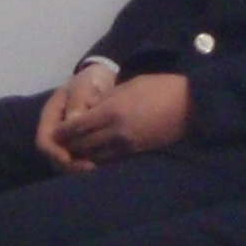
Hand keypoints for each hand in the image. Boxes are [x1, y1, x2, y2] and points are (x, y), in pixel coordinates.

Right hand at [34, 64, 120, 171]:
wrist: (100, 81)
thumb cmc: (89, 82)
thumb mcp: (83, 86)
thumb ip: (77, 102)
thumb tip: (73, 121)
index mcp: (50, 116)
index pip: (44, 141)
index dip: (54, 153)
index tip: (69, 159)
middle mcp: (54, 130)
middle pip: (53, 156)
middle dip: (69, 165)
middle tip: (89, 168)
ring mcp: (65, 139)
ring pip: (65, 162)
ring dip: (78, 168)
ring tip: (96, 168)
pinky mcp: (77, 144)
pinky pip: (78, 159)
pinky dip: (86, 164)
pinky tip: (101, 165)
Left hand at [49, 69, 190, 169]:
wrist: (190, 105)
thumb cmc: (160, 87)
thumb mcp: (129, 85)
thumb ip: (106, 99)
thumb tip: (88, 108)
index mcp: (112, 111)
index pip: (77, 126)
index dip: (63, 131)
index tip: (54, 132)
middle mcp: (116, 131)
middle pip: (83, 145)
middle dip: (69, 146)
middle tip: (59, 145)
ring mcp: (127, 145)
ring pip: (95, 156)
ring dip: (83, 155)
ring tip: (74, 153)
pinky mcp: (137, 153)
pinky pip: (111, 160)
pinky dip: (99, 159)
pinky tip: (95, 157)